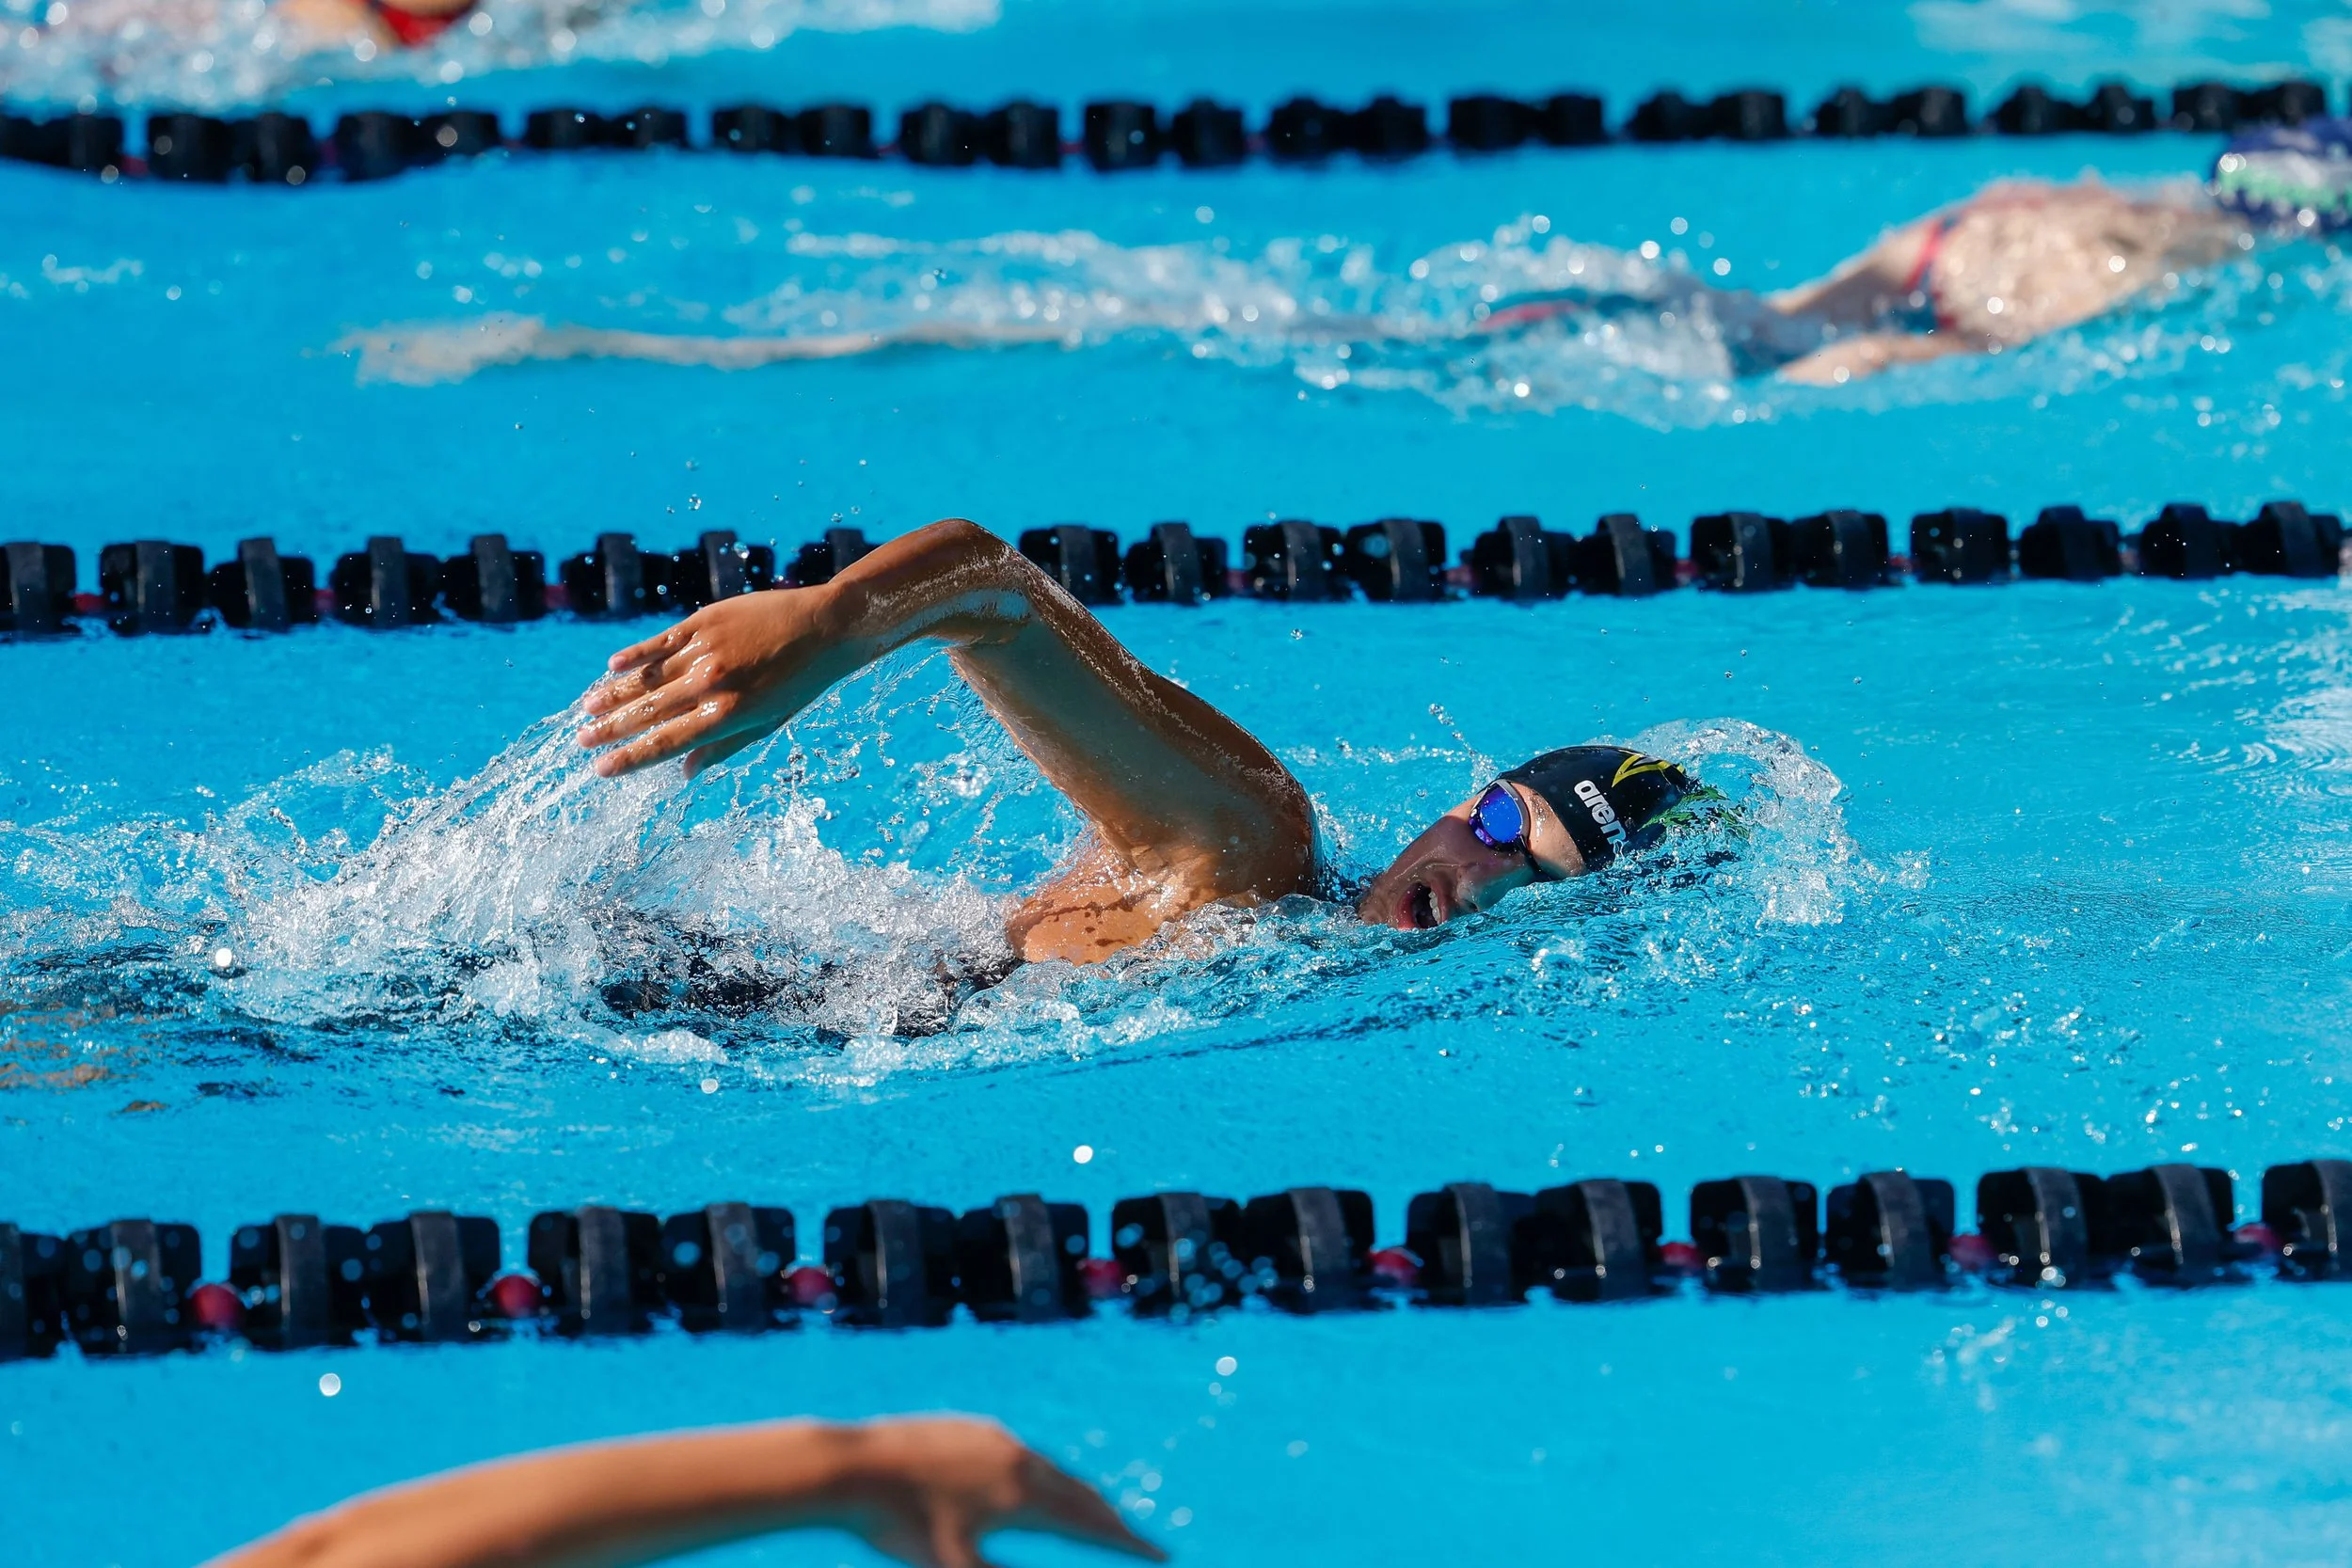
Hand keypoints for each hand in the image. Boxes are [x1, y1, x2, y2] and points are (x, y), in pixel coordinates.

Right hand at [576, 587, 858, 778]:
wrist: (825, 627)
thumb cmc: (800, 683)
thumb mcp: (767, 724)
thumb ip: (722, 746)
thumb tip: (684, 773)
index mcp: (727, 715)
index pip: (666, 742)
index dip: (630, 757)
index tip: (601, 769)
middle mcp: (711, 683)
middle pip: (648, 711)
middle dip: (611, 728)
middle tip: (582, 739)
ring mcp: (705, 649)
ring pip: (647, 676)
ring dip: (615, 693)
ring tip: (588, 706)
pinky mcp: (705, 620)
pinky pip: (661, 641)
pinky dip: (636, 654)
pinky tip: (612, 666)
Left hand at [841, 1418, 1166, 1567]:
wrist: (850, 1466)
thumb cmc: (898, 1525)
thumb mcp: (956, 1567)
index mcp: (1023, 1497)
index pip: (1091, 1525)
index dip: (1129, 1544)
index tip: (1162, 1554)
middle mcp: (1019, 1460)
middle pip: (1080, 1493)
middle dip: (1110, 1520)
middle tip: (1133, 1539)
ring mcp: (994, 1438)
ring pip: (1050, 1470)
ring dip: (1077, 1495)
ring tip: (1090, 1512)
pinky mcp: (969, 1427)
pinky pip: (1021, 1454)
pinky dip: (1043, 1475)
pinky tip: (1031, 1483)